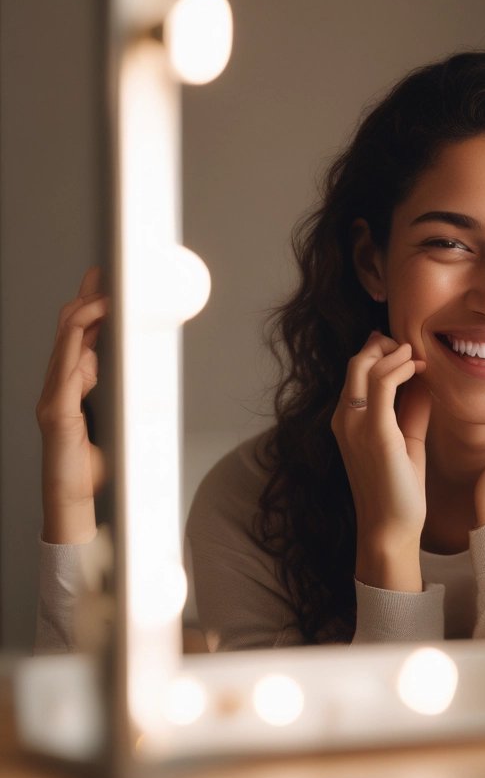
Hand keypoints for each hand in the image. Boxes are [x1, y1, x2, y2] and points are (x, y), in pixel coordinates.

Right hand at [36, 267, 108, 543]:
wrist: (75, 502)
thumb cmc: (94, 464)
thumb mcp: (115, 415)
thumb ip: (117, 391)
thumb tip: (137, 366)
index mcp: (73, 384)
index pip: (79, 335)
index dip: (90, 305)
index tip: (103, 280)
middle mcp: (59, 385)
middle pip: (68, 331)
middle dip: (85, 300)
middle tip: (103, 274)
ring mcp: (53, 397)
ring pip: (64, 344)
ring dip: (84, 316)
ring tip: (102, 296)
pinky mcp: (56, 413)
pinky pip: (65, 373)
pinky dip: (78, 348)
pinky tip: (90, 334)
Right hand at [330, 332, 431, 590]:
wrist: (391, 529)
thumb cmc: (398, 488)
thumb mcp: (406, 438)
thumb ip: (411, 408)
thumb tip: (425, 379)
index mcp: (347, 420)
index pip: (356, 370)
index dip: (381, 352)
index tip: (408, 351)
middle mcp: (344, 419)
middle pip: (357, 361)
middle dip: (386, 345)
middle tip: (412, 347)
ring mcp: (355, 425)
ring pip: (365, 365)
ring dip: (395, 352)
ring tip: (418, 354)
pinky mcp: (375, 432)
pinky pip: (381, 384)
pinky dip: (400, 368)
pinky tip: (418, 368)